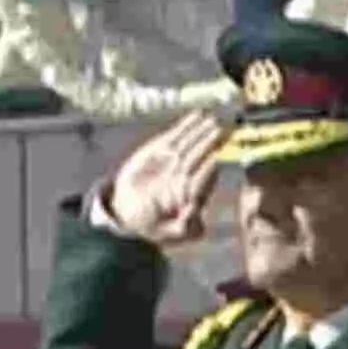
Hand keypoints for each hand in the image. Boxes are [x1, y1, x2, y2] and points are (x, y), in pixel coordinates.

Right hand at [100, 112, 232, 250]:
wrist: (128, 210)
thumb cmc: (150, 224)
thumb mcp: (166, 233)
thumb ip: (182, 227)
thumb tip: (194, 212)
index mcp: (190, 197)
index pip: (201, 180)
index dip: (208, 169)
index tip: (215, 158)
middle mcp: (186, 177)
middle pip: (199, 158)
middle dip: (209, 145)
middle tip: (219, 130)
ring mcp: (176, 162)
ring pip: (191, 145)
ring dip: (201, 132)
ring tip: (211, 119)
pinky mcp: (162, 151)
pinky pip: (177, 137)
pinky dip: (187, 126)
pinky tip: (198, 115)